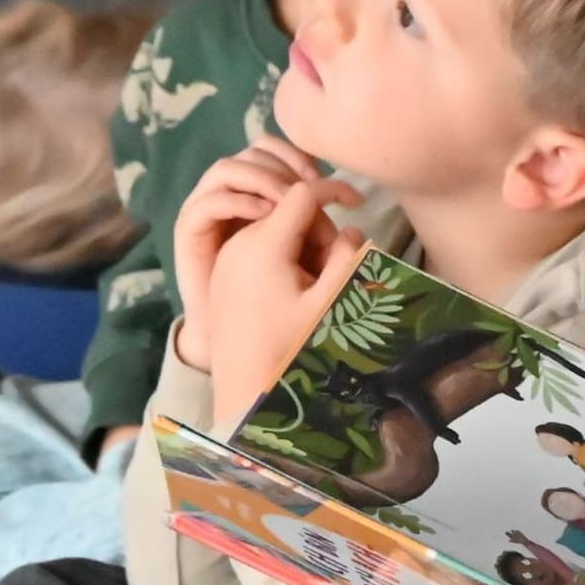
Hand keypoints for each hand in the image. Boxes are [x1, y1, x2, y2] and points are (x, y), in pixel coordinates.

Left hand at [198, 173, 369, 420]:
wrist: (244, 395)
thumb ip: (349, 259)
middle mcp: (238, 245)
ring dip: (304, 246)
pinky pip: (260, 250)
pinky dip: (284, 258)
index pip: (303, 193)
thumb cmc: (290, 350)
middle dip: (320, 230)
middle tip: (336, 268)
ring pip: (276, 231)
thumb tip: (354, 231)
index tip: (360, 200)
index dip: (335, 190)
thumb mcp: (330, 304)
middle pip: (289, 212)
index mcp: (262, 245)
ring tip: (316, 287)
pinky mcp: (224, 278)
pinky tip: (296, 292)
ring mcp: (227, 261)